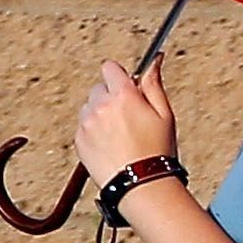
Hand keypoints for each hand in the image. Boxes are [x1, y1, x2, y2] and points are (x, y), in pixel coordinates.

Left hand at [75, 60, 178, 181]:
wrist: (138, 184)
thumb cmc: (156, 149)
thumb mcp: (164, 113)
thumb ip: (154, 83)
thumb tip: (156, 59)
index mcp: (123, 95)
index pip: (110, 68)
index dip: (120, 76)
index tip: (127, 86)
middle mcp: (100, 106)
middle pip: (99, 88)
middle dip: (111, 96)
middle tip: (128, 116)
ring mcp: (86, 124)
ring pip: (89, 107)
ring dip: (100, 113)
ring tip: (118, 133)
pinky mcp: (78, 140)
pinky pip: (83, 126)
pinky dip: (93, 131)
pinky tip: (110, 144)